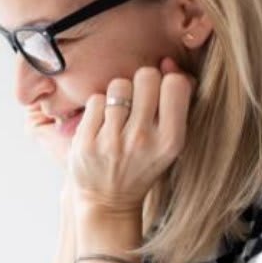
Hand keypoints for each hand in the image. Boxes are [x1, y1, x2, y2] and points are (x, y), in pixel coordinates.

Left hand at [68, 58, 192, 217]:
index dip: (167, 81)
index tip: (160, 95)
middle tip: (136, 103)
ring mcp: (112, 142)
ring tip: (118, 115)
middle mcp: (142, 140)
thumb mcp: (169, 140)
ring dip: (118, 95)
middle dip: (141, 84)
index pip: (175, 83)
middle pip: (146, 76)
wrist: (107, 201)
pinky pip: (96, 99)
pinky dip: (99, 107)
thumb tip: (167, 61)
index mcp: (170, 140)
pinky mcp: (86, 142)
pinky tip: (102, 125)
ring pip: (118, 85)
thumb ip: (175, 101)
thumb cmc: (142, 164)